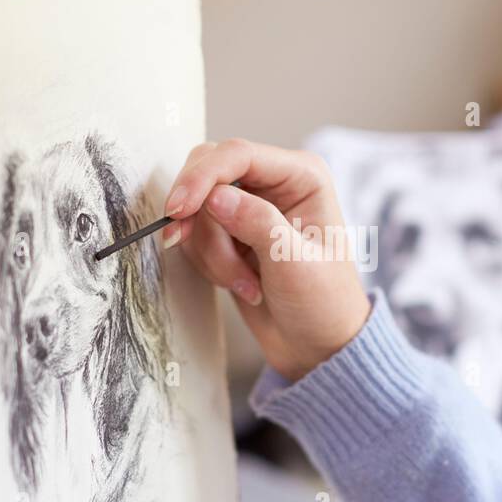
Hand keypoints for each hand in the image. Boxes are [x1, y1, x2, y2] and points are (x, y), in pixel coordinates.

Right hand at [162, 138, 371, 380]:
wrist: (317, 346)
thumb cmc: (323, 304)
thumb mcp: (294, 263)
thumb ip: (257, 223)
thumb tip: (215, 196)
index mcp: (302, 176)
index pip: (237, 155)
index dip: (201, 178)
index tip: (178, 211)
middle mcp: (274, 183)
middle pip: (208, 174)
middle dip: (202, 222)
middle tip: (197, 252)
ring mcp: (250, 207)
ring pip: (198, 210)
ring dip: (212, 253)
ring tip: (247, 284)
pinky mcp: (230, 232)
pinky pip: (196, 233)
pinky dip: (208, 262)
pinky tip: (241, 284)